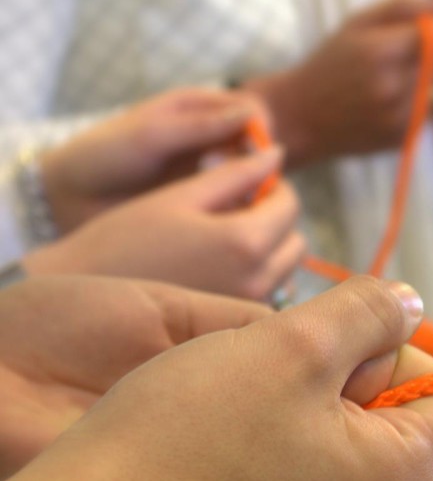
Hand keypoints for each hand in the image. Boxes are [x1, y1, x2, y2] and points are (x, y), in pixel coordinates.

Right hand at [3, 277, 432, 480]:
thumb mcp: (294, 344)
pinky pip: (302, 479)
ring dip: (303, 403)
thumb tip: (411, 305)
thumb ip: (368, 313)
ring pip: (342, 443)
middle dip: (343, 375)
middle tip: (274, 366)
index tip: (329, 339)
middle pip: (394, 420)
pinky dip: (276, 443)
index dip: (394, 348)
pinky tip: (221, 435)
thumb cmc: (197, 432)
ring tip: (240, 398)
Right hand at [23, 147, 305, 300]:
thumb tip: (277, 154)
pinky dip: (256, 275)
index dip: (273, 185)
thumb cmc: (126, 237)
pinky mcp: (235, 326)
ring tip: (221, 238)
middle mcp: (257, 282)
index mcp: (244, 242)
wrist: (89, 296)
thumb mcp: (181, 195)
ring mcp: (248, 309)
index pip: (290, 205)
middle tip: (235, 208)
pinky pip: (267, 293)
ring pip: (285, 269)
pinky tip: (216, 267)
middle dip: (275, 219)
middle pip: (296, 241)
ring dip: (268, 247)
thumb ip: (237, 173)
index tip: (248, 180)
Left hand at [40, 88, 267, 232]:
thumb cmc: (105, 156)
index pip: (252, 110)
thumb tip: (253, 117)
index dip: (261, 131)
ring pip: (251, 178)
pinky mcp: (203, 204)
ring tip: (228, 205)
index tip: (255, 154)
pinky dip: (238, 212)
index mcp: (198, 109)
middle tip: (239, 184)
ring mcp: (208, 173)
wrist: (70, 197)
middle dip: (257, 165)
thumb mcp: (150, 136)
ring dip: (251, 192)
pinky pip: (234, 205)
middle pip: (257, 147)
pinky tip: (226, 223)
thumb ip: (199, 126)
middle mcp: (209, 138)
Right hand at [249, 0, 432, 166]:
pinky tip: (395, 98)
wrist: (301, 119)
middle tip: (408, 53)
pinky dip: (422, 101)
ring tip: (401, 75)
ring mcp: (398, 118)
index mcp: (382, 53)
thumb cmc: (330, 64)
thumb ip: (404, 6)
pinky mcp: (401, 138)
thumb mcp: (358, 23)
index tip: (427, 28)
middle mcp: (393, 88)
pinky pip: (431, 112)